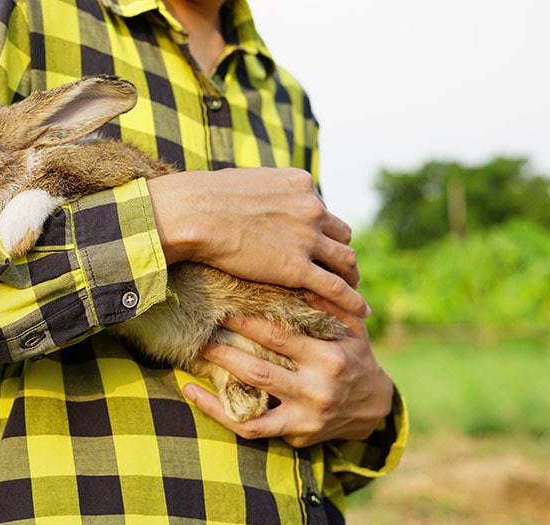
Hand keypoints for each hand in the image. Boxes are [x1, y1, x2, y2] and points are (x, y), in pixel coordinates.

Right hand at [146, 167, 368, 316]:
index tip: (317, 242)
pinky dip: (351, 300)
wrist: (194, 212)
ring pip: (346, 259)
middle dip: (339, 251)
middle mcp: (311, 208)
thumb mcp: (245, 182)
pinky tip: (362, 311)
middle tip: (339, 268)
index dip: (320, 228)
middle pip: (340, 233)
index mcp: (300, 184)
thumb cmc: (204, 197)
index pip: (321, 209)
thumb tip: (252, 201)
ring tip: (352, 289)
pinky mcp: (296, 268)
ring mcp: (307, 238)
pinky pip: (335, 287)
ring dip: (351, 275)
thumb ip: (262, 193)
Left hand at [181, 300, 393, 446]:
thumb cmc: (355, 357)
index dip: (248, 323)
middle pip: (259, 368)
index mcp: (329, 358)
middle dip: (225, 349)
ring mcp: (305, 415)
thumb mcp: (353, 329)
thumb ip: (331, 305)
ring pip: (252, 397)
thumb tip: (306, 274)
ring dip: (219, 375)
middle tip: (200, 330)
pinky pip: (250, 428)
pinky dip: (217, 413)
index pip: (280, 337)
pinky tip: (193, 393)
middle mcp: (317, 388)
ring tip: (193, 357)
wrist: (374, 407)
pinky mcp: (295, 434)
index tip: (223, 307)